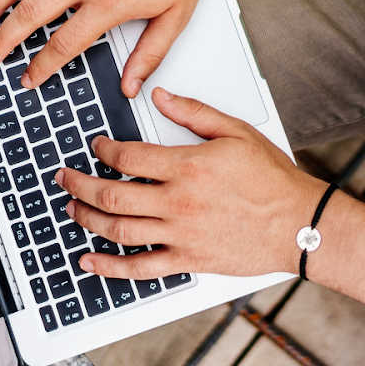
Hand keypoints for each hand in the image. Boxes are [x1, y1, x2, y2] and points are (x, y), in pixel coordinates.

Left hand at [55, 88, 324, 278]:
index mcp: (187, 166)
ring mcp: (180, 235)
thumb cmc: (273, 180)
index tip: (96, 145)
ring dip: (87, 219)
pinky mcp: (188, 261)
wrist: (300, 224)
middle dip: (79, 184)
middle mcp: (178, 202)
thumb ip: (194, 113)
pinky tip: (90, 261)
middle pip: (111, 193)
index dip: (104, 149)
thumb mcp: (236, 132)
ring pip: (118, 229)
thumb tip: (161, 97)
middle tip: (64, 178)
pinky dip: (110, 267)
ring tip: (72, 210)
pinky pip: (140, 269)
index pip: (128, 156)